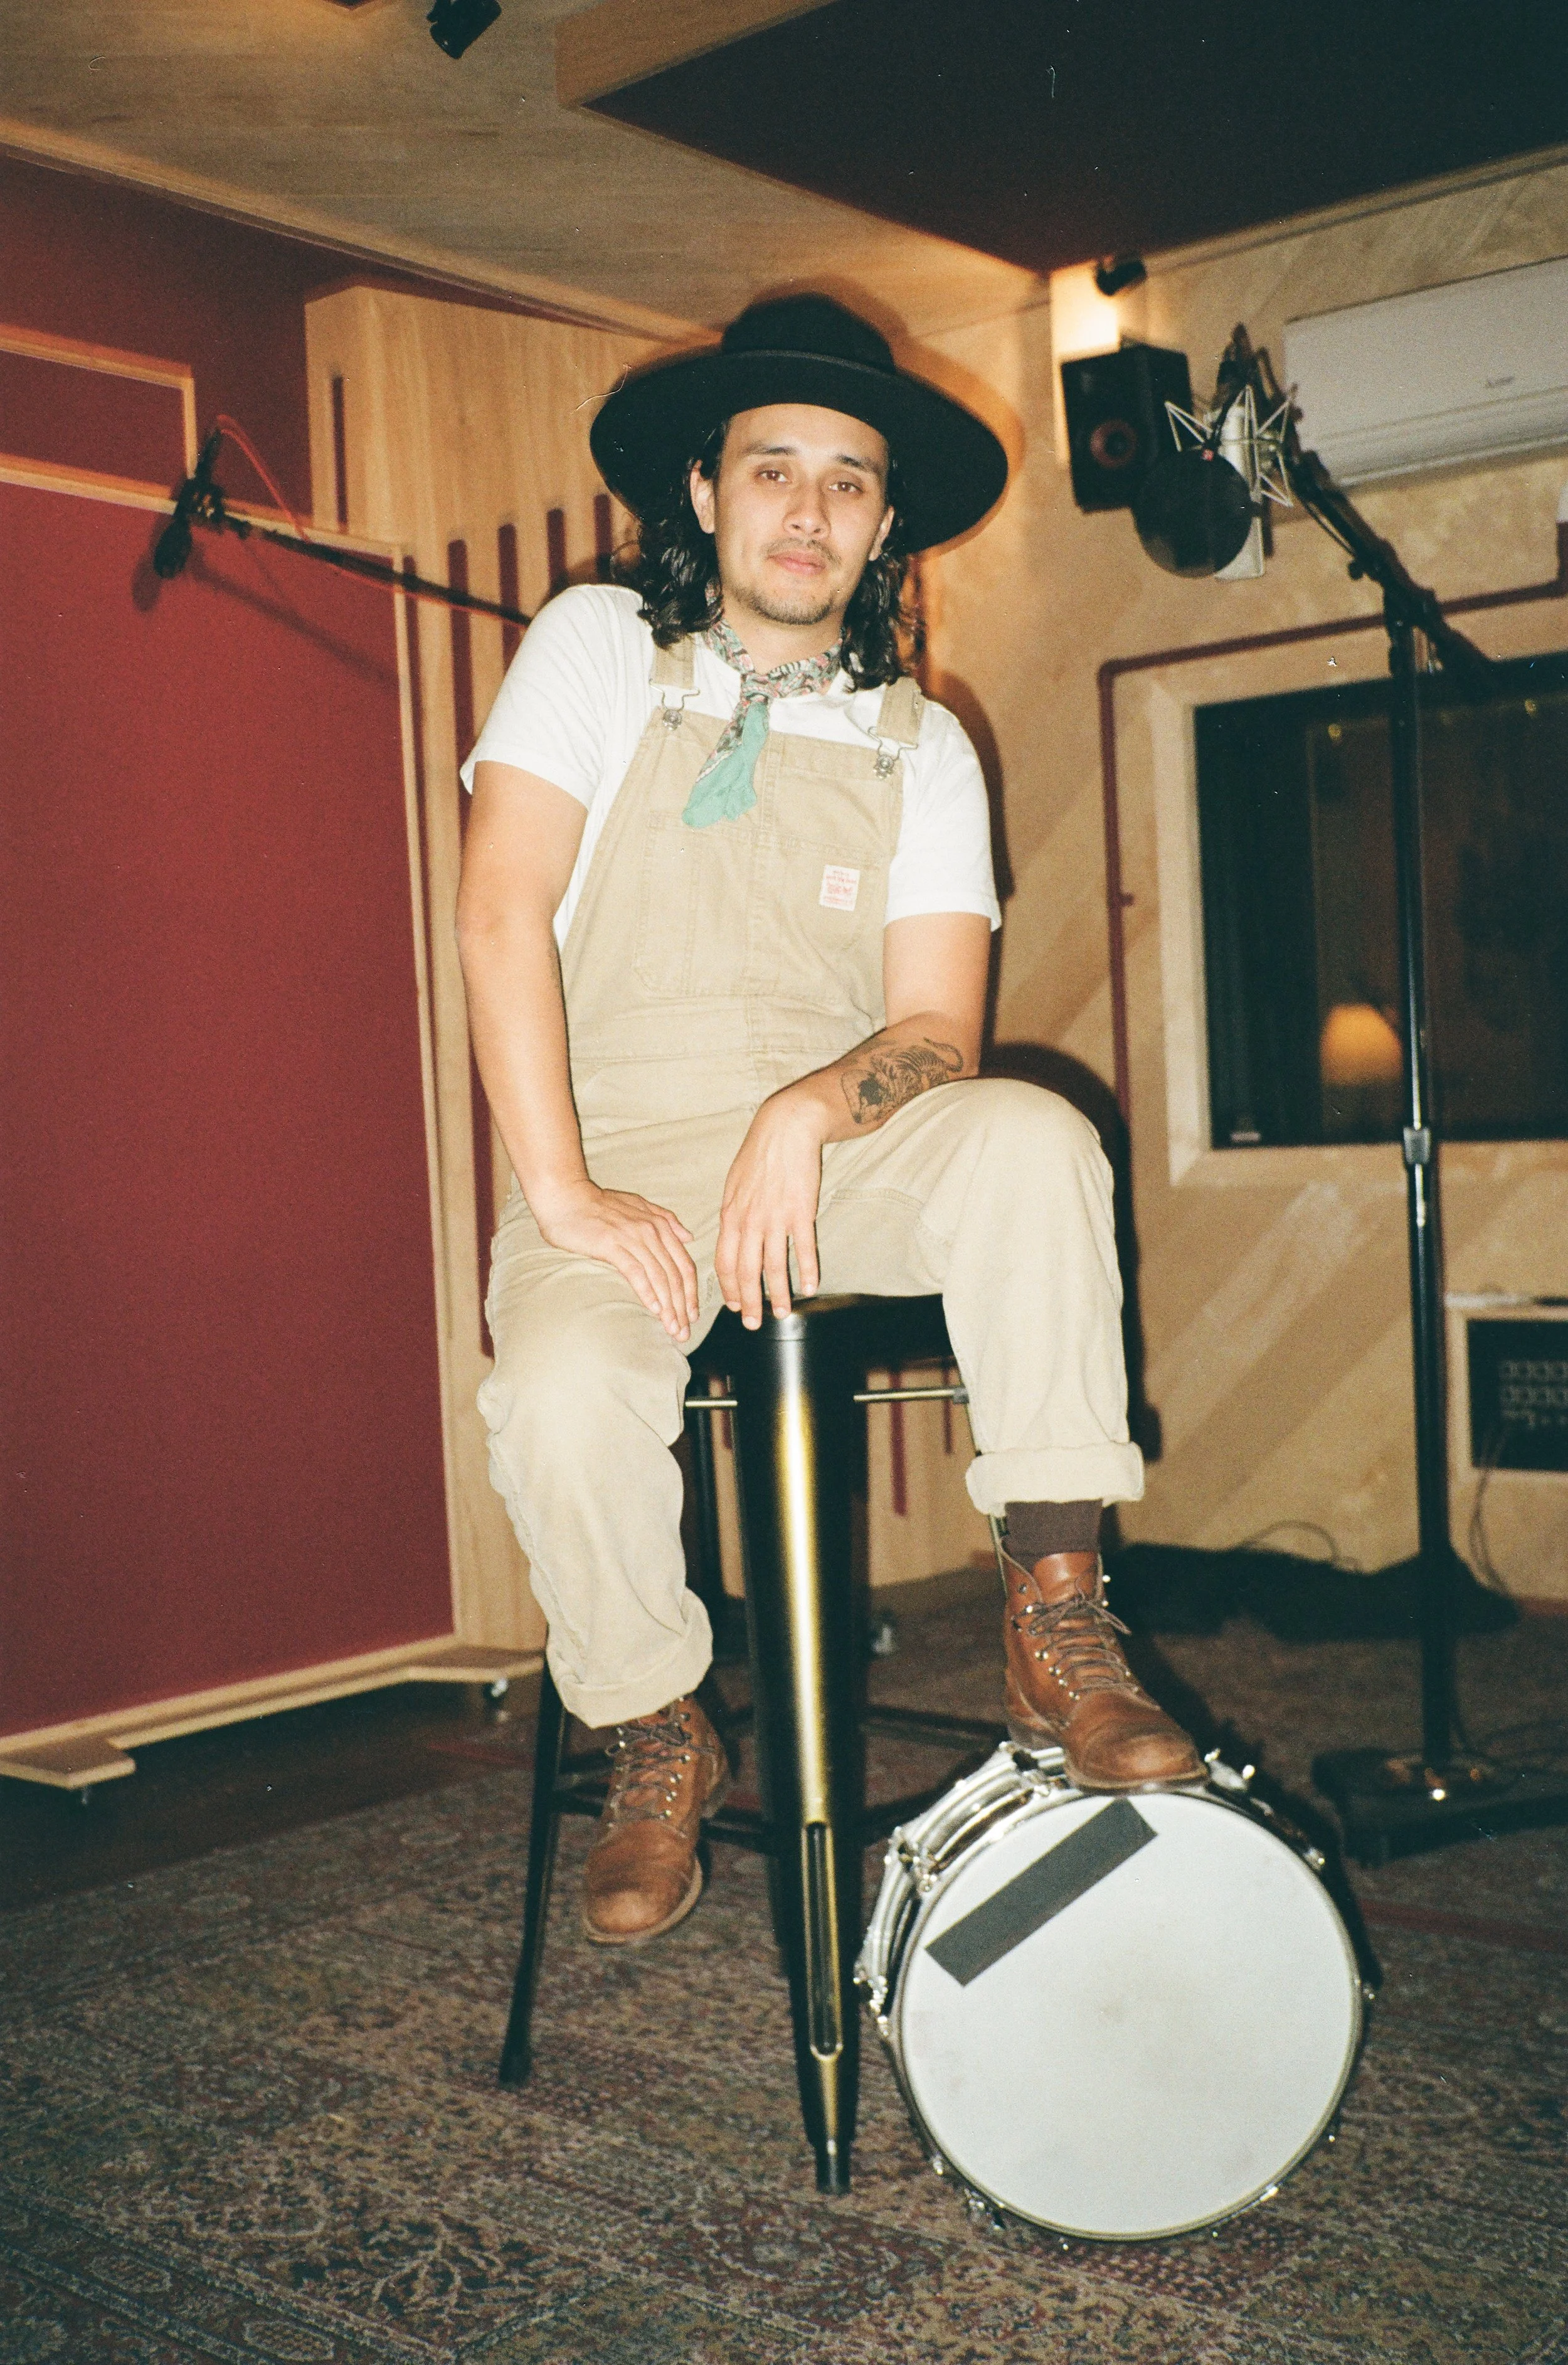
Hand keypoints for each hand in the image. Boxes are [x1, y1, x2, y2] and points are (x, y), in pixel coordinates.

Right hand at [532, 1178, 698, 1342]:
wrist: (566, 1198)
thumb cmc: (598, 1205)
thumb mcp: (638, 1205)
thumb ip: (665, 1220)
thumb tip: (689, 1236)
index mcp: (659, 1225)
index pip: (683, 1265)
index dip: (691, 1292)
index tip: (692, 1315)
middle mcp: (651, 1232)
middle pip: (675, 1275)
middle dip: (682, 1307)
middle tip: (683, 1333)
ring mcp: (632, 1238)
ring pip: (659, 1277)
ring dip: (668, 1306)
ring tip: (672, 1329)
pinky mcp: (612, 1245)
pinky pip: (635, 1272)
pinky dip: (647, 1292)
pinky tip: (653, 1310)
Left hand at [716, 1088, 828, 1328]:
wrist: (785, 1128)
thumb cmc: (759, 1154)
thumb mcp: (735, 1184)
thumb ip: (733, 1213)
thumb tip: (729, 1235)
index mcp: (730, 1215)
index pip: (723, 1262)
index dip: (728, 1288)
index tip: (734, 1306)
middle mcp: (749, 1221)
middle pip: (745, 1272)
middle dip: (748, 1303)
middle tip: (753, 1324)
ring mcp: (775, 1218)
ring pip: (774, 1266)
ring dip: (777, 1294)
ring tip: (783, 1314)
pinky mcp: (801, 1212)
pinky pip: (803, 1248)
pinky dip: (807, 1270)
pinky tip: (810, 1286)